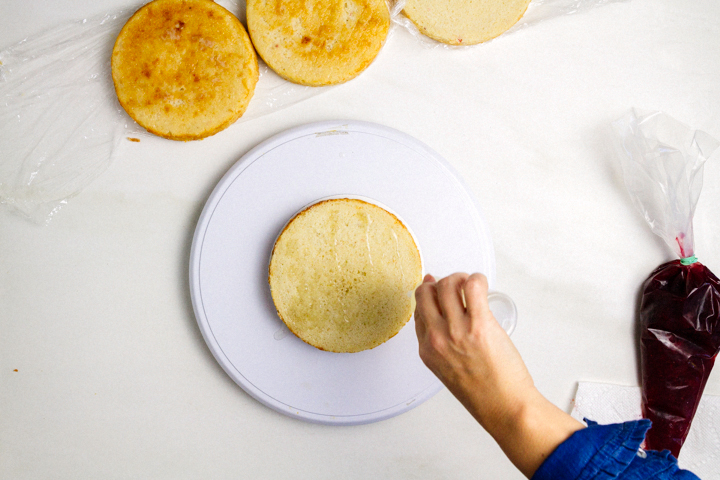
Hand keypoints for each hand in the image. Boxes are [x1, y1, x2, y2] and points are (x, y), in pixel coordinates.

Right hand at [414, 273, 583, 477]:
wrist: (504, 407)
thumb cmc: (483, 393)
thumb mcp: (448, 371)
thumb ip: (443, 347)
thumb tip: (448, 321)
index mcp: (427, 350)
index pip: (418, 310)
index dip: (428, 295)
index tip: (435, 288)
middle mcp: (437, 338)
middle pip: (427, 293)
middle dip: (441, 283)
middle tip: (456, 286)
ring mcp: (457, 331)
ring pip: (448, 285)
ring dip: (460, 278)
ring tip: (471, 284)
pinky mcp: (480, 325)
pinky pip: (472, 286)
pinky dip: (476, 278)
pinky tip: (481, 283)